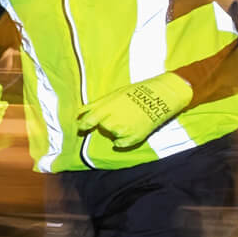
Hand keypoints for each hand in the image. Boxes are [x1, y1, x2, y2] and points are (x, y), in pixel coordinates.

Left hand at [76, 72, 191, 149]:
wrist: (160, 97)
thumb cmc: (134, 92)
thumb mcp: (112, 95)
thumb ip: (93, 105)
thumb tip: (77, 114)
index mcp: (106, 109)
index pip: (87, 122)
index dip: (83, 125)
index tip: (81, 127)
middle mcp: (113, 121)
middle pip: (102, 127)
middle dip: (106, 122)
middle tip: (118, 114)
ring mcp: (123, 131)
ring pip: (111, 135)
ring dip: (115, 129)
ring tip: (126, 119)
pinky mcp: (134, 138)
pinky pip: (121, 144)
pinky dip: (121, 140)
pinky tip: (128, 130)